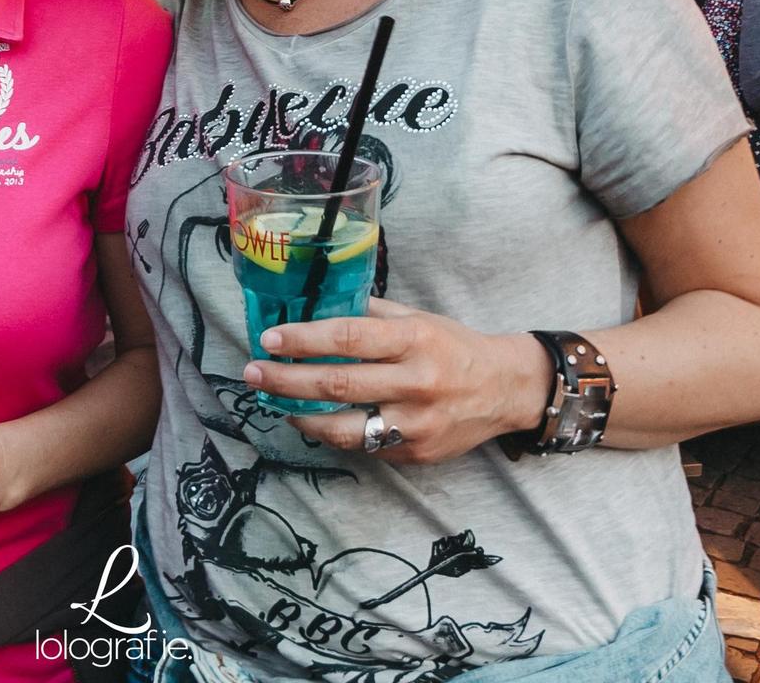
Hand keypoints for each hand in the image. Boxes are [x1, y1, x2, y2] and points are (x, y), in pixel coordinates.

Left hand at [243, 297, 551, 465]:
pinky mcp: (416, 453)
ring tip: (275, 404)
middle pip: (337, 384)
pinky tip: (313, 422)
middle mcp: (415, 382)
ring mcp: (416, 423)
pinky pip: (363, 446)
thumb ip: (371, 314)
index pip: (348, 338)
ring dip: (301, 417)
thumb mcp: (418, 318)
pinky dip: (333, 435)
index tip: (270, 339)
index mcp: (414, 339)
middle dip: (286, 380)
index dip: (304, 339)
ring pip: (345, 427)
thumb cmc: (454, 346)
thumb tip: (317, 306)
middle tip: (253, 373)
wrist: (506, 389)